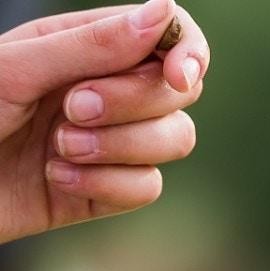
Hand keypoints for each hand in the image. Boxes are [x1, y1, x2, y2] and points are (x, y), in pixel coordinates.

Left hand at [0, 1, 208, 242]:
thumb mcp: (17, 70)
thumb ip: (93, 44)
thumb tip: (164, 11)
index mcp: (85, 46)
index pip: (169, 37)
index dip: (188, 53)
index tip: (177, 76)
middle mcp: (107, 90)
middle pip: (178, 94)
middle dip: (133, 105)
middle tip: (71, 109)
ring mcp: (111, 141)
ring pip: (175, 140)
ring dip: (120, 147)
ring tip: (60, 149)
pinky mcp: (106, 190)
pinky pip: (147, 188)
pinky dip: (105, 185)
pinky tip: (56, 179)